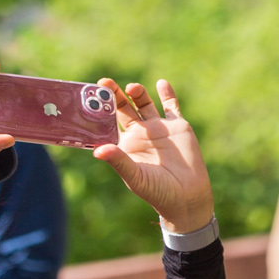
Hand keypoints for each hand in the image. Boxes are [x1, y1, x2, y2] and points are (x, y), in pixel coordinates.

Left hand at [95, 79, 215, 234]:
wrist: (187, 196)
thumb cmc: (157, 191)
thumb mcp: (135, 177)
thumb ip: (119, 161)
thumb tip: (97, 151)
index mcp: (125, 145)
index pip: (108, 123)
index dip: (100, 112)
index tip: (90, 99)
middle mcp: (140, 133)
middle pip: (123, 109)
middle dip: (114, 96)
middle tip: (104, 83)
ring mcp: (159, 128)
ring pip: (144, 104)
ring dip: (137, 93)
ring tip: (132, 88)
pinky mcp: (178, 126)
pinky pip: (171, 106)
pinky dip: (167, 94)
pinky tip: (161, 83)